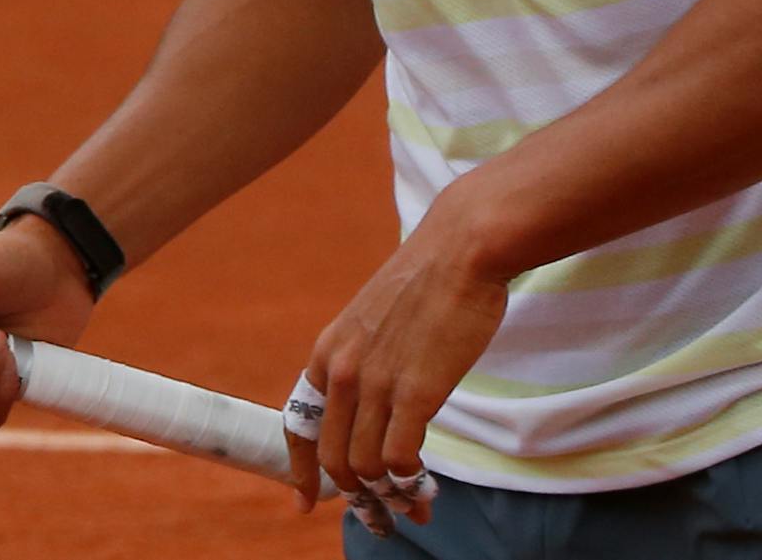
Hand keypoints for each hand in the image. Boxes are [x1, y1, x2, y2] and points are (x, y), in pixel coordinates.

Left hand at [285, 203, 509, 524]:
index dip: (301, 472)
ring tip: (413, 505)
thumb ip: (362, 360)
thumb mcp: (372, 318)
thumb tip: (368, 407)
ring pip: (367, 466)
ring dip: (389, 496)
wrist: (462, 247)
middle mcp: (343, 371)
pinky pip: (400, 459)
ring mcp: (377, 383)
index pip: (299, 428)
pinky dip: (409, 479)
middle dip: (356, 497)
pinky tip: (423, 480)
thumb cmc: (428, 279)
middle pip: (335, 458)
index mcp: (327, 352)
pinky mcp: (416, 392)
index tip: (306, 501)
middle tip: (381, 516)